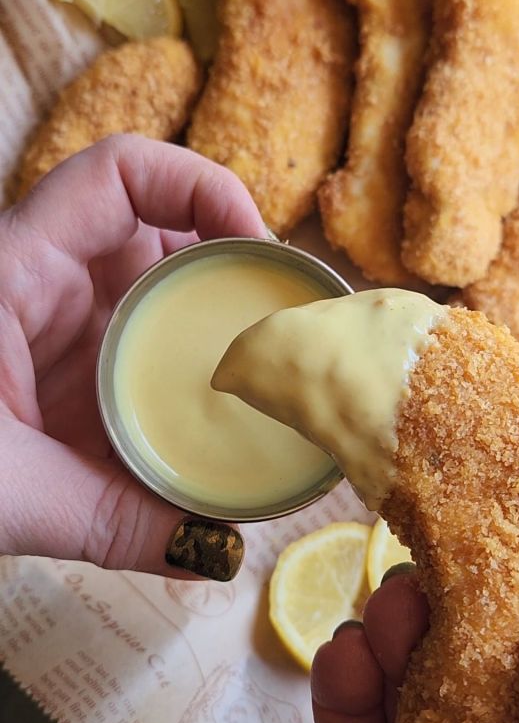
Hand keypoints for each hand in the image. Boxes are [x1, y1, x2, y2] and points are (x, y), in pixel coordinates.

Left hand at [0, 135, 265, 578]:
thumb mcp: (7, 492)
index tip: (258, 249)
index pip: (120, 172)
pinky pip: (136, 347)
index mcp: (16, 272)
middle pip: (158, 229)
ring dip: (213, 322)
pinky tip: (214, 420)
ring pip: (153, 291)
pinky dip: (181, 372)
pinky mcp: (58, 367)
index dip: (202, 187)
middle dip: (231, 266)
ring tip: (269, 371)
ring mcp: (51, 323)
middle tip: (287, 322)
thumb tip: (213, 550)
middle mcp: (40, 280)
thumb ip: (112, 522)